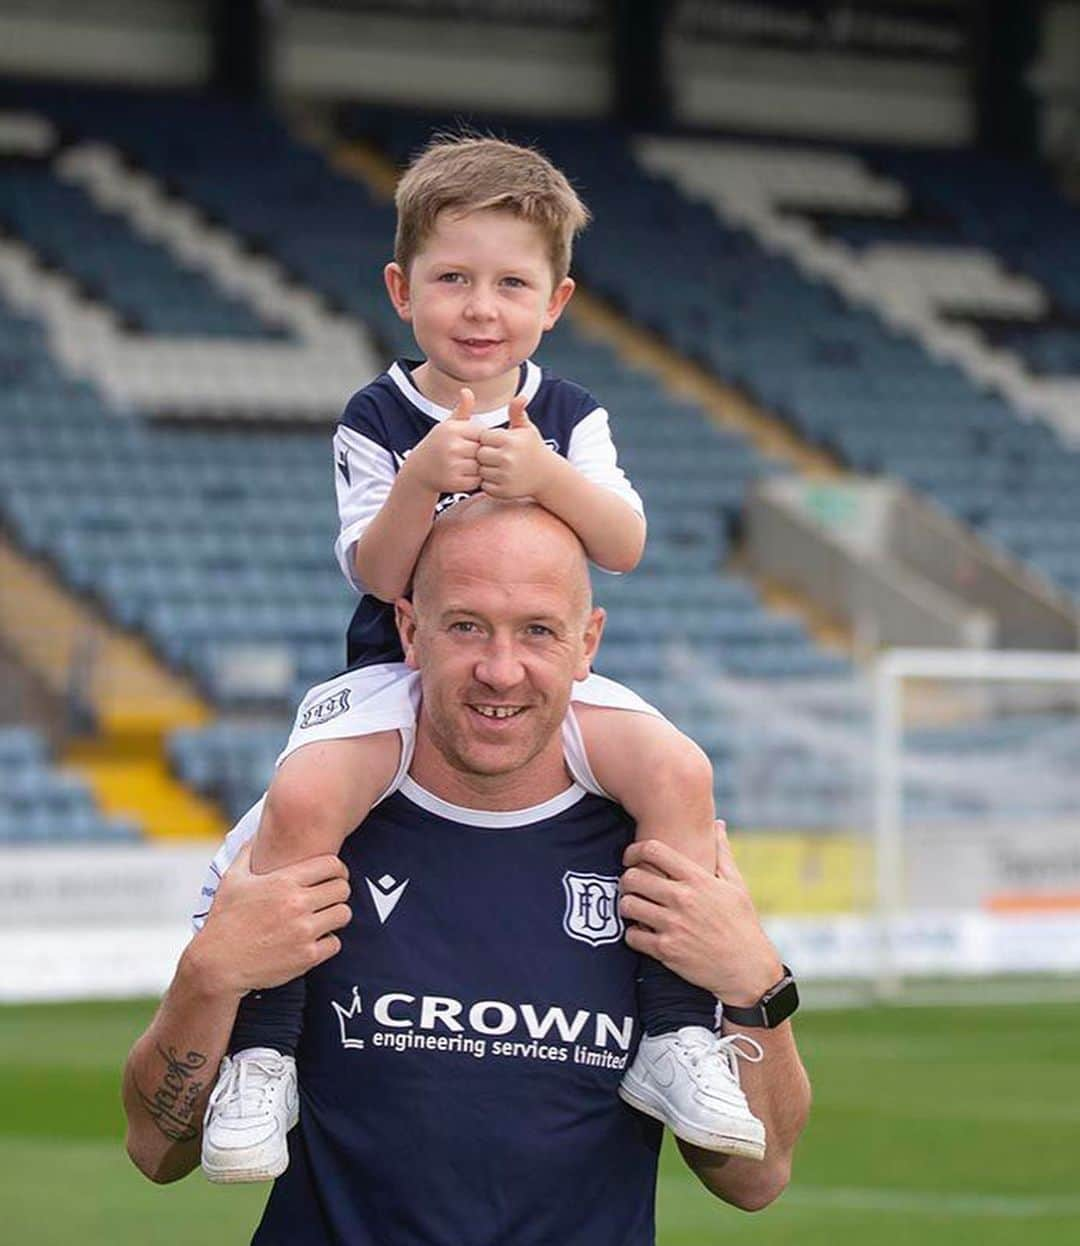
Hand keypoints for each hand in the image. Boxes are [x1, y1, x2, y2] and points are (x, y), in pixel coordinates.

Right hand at [194, 842, 351, 996]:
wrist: (216, 965)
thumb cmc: (224, 920)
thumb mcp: (232, 880)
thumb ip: (248, 853)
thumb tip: (258, 833)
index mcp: (283, 881)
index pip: (331, 865)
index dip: (337, 868)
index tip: (334, 875)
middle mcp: (297, 904)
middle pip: (342, 888)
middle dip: (338, 890)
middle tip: (330, 896)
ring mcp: (303, 931)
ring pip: (343, 914)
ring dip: (336, 915)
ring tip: (324, 916)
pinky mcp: (306, 956)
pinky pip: (335, 943)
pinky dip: (328, 942)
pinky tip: (315, 939)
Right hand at [403, 388, 481, 493]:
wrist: (419, 470)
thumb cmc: (438, 445)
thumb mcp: (447, 426)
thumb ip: (462, 410)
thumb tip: (467, 391)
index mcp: (452, 429)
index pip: (484, 433)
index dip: (483, 440)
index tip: (477, 444)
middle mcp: (451, 446)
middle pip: (483, 450)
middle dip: (483, 455)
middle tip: (475, 458)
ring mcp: (452, 465)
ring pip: (481, 467)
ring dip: (480, 468)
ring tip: (470, 466)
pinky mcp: (454, 482)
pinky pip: (476, 481)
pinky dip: (475, 480)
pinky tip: (466, 476)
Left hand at [476, 396, 556, 499]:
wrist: (547, 476)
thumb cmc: (533, 448)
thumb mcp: (527, 429)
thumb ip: (517, 412)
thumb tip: (520, 397)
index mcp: (510, 440)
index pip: (483, 437)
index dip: (488, 440)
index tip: (497, 443)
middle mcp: (508, 458)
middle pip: (480, 454)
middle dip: (485, 455)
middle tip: (496, 457)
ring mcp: (506, 476)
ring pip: (481, 471)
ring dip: (486, 470)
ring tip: (499, 467)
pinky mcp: (504, 491)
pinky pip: (485, 486)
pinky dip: (490, 484)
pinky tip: (500, 478)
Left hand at [619, 822, 782, 1005]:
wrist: (748, 969)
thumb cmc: (742, 924)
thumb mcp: (736, 885)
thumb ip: (722, 853)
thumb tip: (717, 824)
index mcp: (697, 879)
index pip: (653, 850)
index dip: (634, 850)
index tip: (631, 857)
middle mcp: (682, 899)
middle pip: (632, 877)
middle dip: (626, 879)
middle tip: (630, 885)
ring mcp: (673, 925)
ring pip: (627, 905)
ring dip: (626, 905)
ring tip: (634, 907)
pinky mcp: (666, 951)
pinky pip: (632, 936)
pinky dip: (632, 934)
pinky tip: (641, 932)